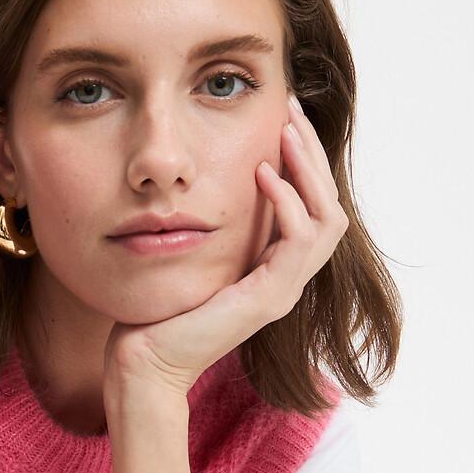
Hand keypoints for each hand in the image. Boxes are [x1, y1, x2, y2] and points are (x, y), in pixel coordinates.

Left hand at [101, 95, 350, 398]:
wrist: (144, 363)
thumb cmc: (155, 313)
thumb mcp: (190, 254)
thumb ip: (210, 225)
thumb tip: (205, 177)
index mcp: (272, 269)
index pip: (312, 207)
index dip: (303, 162)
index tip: (281, 118)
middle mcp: (285, 280)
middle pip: (329, 206)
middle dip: (312, 154)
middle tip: (290, 109)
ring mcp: (282, 291)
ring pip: (328, 219)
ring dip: (309, 169)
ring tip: (285, 131)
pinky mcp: (269, 299)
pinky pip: (298, 240)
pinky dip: (287, 201)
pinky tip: (262, 173)